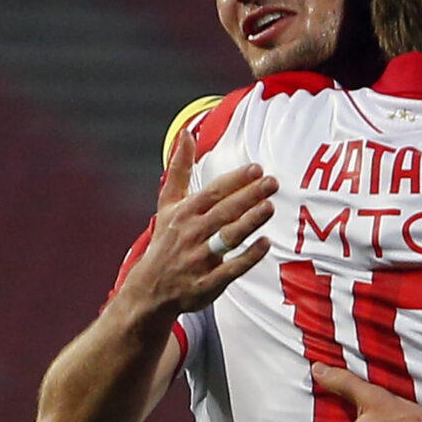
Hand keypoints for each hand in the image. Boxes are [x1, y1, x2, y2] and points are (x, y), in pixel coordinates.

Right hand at [121, 127, 276, 315]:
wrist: (149, 288)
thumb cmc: (166, 240)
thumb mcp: (167, 204)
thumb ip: (179, 169)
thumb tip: (186, 132)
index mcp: (183, 213)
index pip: (212, 193)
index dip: (235, 180)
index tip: (257, 168)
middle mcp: (191, 234)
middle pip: (223, 212)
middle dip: (248, 196)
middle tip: (272, 182)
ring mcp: (198, 259)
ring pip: (227, 237)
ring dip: (249, 222)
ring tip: (269, 207)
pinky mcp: (207, 283)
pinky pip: (230, 269)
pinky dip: (248, 257)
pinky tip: (266, 243)